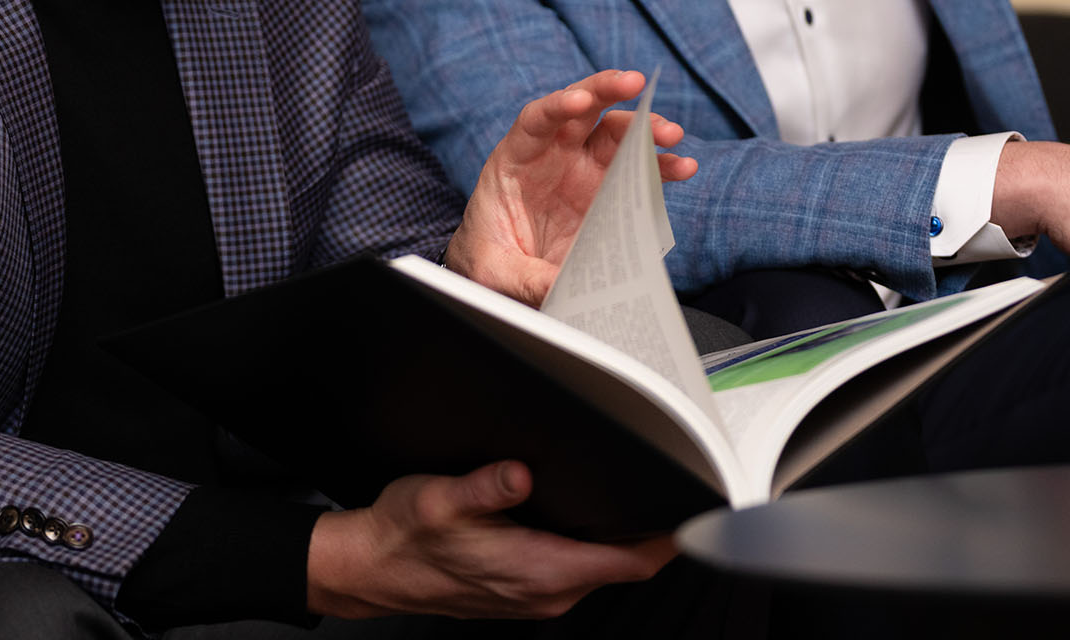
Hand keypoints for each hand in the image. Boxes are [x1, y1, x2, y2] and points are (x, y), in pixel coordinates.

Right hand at [305, 461, 675, 618]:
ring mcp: (538, 595)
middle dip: (647, 525)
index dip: (668, 538)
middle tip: (663, 476)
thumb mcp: (438, 498)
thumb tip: (519, 473)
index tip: (696, 507)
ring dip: (617, 533)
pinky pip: (577, 568)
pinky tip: (578, 512)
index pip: (629, 562)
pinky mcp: (526, 589)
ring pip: (601, 565)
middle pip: (624, 562)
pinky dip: (589, 543)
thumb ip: (485, 486)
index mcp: (537, 570)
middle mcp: (547, 591)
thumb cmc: (404, 536)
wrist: (373, 569)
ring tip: (625, 488)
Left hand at [445, 70, 696, 304]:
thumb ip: (525, 277)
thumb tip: (560, 288)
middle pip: (582, 109)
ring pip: (616, 132)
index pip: (536, 120)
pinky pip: (637, 169)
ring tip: (671, 134)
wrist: (504, 269)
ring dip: (644, 126)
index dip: (557, 106)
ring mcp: (582, 169)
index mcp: (515, 161)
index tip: (579, 100)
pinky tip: (683, 166)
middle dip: (608, 90)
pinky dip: (661, 165)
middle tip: (635, 82)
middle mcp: (553, 154)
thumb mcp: (496, 272)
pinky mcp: (607, 189)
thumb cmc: (489, 258)